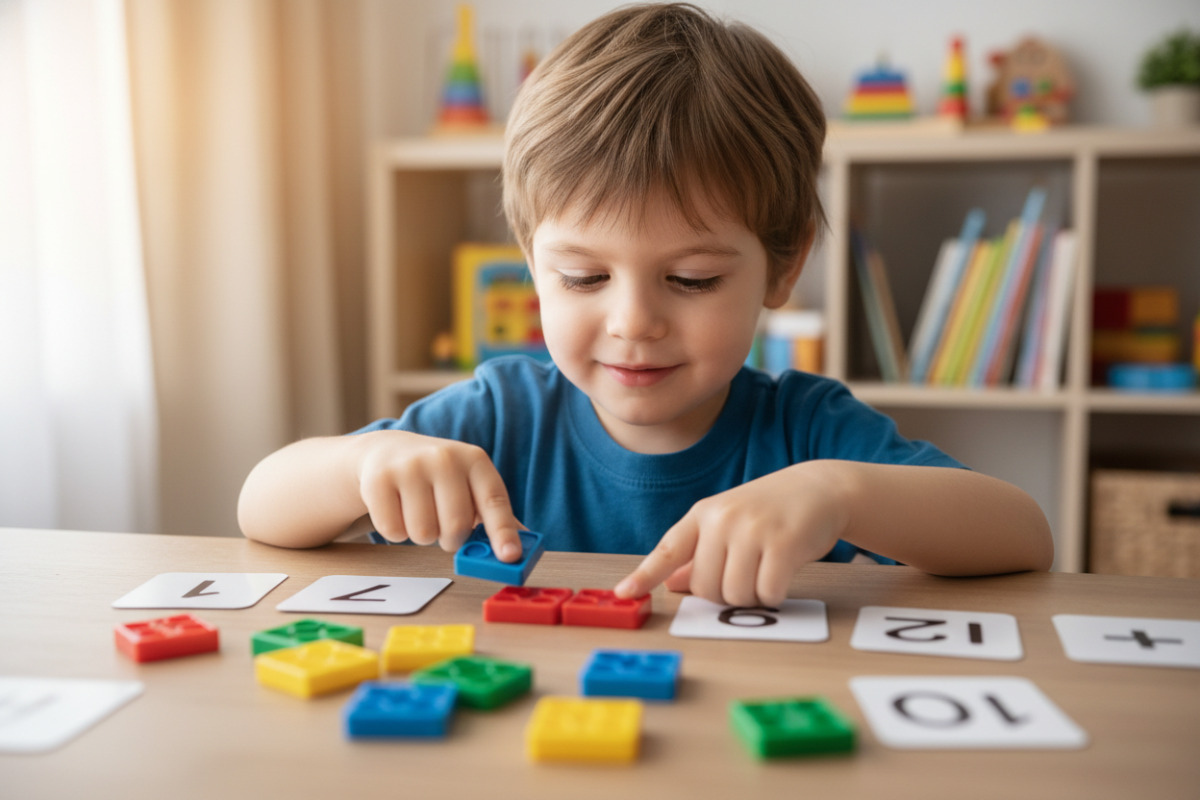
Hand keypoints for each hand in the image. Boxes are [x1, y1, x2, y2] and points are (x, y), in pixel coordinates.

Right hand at [354, 431, 522, 560]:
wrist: (387, 452)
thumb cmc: (438, 478)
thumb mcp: (470, 485)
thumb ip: (494, 516)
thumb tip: (518, 551)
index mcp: (474, 460)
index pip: (494, 500)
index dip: (503, 531)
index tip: (510, 557)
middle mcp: (444, 458)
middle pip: (455, 526)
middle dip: (451, 539)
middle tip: (445, 529)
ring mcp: (409, 466)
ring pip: (423, 533)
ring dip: (422, 536)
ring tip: (419, 512)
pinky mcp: (378, 480)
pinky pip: (393, 532)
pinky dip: (396, 532)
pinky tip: (397, 508)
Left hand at [613, 462, 849, 605]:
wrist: (819, 488)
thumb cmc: (770, 511)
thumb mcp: (729, 525)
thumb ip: (701, 554)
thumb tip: (672, 583)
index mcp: (703, 514)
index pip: (668, 549)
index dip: (644, 575)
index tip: (624, 593)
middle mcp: (723, 519)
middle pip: (706, 588)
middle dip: (726, 595)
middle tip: (747, 574)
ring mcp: (752, 529)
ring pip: (735, 595)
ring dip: (752, 596)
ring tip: (766, 570)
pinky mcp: (783, 543)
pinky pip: (767, 593)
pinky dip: (775, 595)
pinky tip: (783, 574)